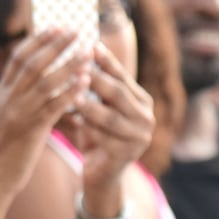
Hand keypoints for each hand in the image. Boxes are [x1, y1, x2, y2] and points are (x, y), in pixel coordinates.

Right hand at [0, 29, 90, 195]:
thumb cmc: (5, 147)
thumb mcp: (8, 116)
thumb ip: (21, 97)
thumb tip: (42, 80)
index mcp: (2, 92)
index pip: (18, 58)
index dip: (39, 40)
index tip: (58, 26)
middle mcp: (7, 98)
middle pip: (32, 63)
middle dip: (55, 45)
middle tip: (77, 31)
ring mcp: (17, 113)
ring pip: (45, 82)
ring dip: (68, 66)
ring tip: (88, 54)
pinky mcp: (30, 130)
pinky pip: (52, 107)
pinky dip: (69, 93)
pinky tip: (85, 84)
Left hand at [74, 43, 155, 207]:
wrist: (101, 174)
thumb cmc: (95, 135)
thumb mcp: (96, 108)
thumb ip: (93, 86)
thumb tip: (78, 50)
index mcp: (140, 100)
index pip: (121, 75)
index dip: (106, 60)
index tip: (88, 44)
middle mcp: (146, 116)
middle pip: (118, 93)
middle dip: (97, 79)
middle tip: (77, 65)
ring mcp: (141, 136)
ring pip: (112, 116)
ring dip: (91, 105)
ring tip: (72, 94)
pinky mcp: (129, 154)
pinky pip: (105, 138)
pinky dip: (88, 129)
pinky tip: (73, 122)